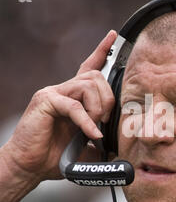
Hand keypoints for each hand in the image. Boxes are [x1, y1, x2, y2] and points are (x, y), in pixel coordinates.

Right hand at [2, 30, 116, 183]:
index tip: (114, 35)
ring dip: (98, 108)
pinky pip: (74, 105)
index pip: (89, 66)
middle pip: (96, 77)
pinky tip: (91, 134)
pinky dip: (86, 121)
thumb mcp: (86, 145)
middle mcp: (64, 90)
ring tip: (93, 127)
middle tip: (104, 121)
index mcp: (74, 96)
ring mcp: (53, 93)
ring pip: (88, 85)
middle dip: (108, 99)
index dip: (102, 51)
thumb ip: (101, 138)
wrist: (30, 166)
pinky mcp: (46, 102)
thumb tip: (119, 146)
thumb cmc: (56, 156)